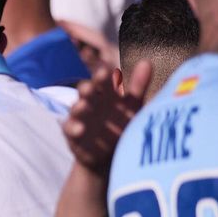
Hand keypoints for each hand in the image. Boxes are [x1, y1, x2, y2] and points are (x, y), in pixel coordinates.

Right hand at [63, 61, 151, 175]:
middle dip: (88, 87)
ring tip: (82, 105)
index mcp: (107, 93)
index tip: (106, 70)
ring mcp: (80, 117)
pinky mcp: (73, 133)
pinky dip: (74, 128)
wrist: (108, 153)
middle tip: (91, 85)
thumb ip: (138, 85)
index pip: (104, 79)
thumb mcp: (132, 105)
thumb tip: (147, 62)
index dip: (104, 75)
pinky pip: (70, 129)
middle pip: (87, 91)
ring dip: (79, 107)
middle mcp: (91, 102)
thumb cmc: (121, 124)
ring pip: (77, 108)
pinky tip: (80, 129)